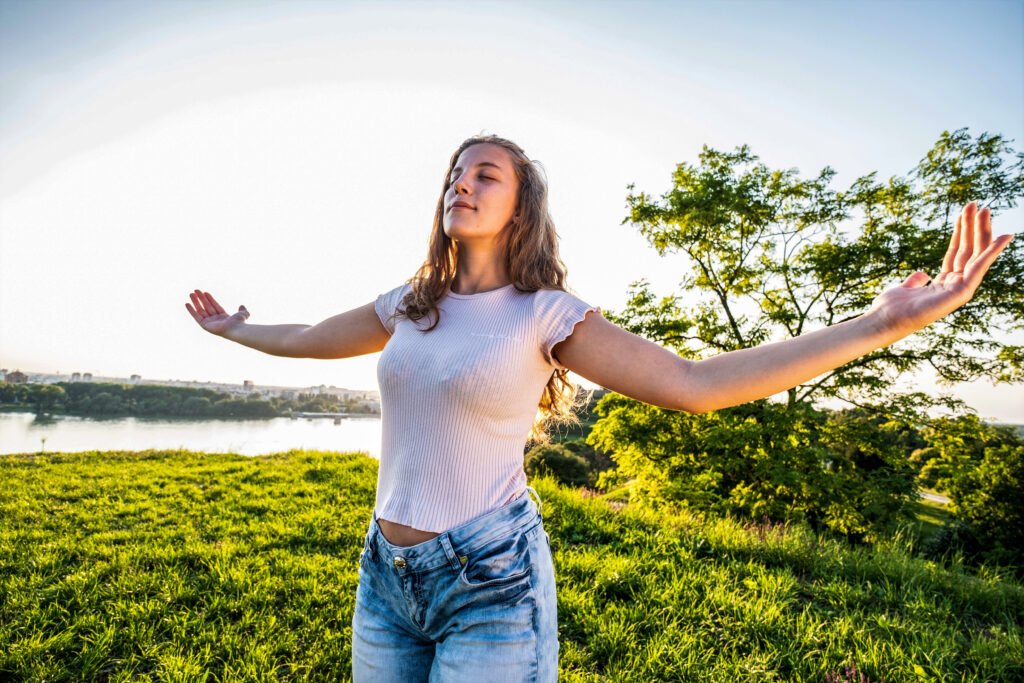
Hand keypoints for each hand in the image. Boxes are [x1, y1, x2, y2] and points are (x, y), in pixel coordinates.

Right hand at [185, 290, 249, 335]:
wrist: (235, 329)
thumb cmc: (240, 323)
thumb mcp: (243, 314)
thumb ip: (243, 310)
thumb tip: (242, 306)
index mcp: (223, 317)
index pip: (214, 305)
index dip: (210, 299)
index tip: (205, 292)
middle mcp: (216, 320)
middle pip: (206, 306)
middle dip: (201, 298)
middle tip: (195, 290)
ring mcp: (210, 323)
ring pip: (200, 310)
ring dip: (195, 302)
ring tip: (191, 293)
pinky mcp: (204, 325)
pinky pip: (196, 316)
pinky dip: (191, 310)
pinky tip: (187, 303)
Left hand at [867, 201, 1013, 337]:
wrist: (884, 320)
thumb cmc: (891, 308)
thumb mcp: (905, 288)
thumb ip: (916, 280)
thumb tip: (922, 273)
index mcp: (943, 283)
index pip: (957, 253)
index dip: (961, 232)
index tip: (965, 213)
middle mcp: (954, 285)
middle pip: (968, 250)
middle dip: (973, 227)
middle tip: (977, 204)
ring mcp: (960, 289)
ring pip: (976, 254)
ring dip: (981, 230)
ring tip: (985, 208)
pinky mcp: (962, 293)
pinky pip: (980, 267)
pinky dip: (993, 251)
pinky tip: (1003, 236)